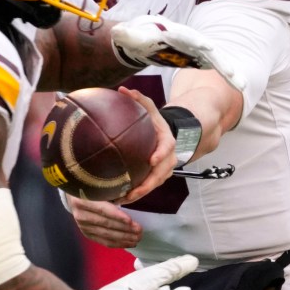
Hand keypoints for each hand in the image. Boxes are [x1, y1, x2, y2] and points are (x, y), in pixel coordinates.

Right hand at [67, 194, 142, 247]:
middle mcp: (80, 215)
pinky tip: (129, 243)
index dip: (117, 216)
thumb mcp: (99, 185)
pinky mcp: (87, 234)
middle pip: (106, 224)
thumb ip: (112, 190)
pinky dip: (118, 243)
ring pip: (106, 235)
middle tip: (140, 230)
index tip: (131, 220)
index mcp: (82, 200)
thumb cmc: (92, 187)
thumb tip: (132, 195)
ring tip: (137, 238)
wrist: (75, 195)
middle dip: (124, 229)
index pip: (102, 210)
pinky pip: (104, 241)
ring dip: (124, 238)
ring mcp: (83, 226)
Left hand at [111, 15, 245, 90]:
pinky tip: (239, 86)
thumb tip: (118, 33)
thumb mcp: (130, 34)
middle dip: (222, 62)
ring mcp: (196, 49)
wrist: (144, 37)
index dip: (197, 43)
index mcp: (174, 35)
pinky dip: (228, 75)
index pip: (188, 38)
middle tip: (236, 77)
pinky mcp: (198, 58)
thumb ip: (126, 35)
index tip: (207, 48)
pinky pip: (215, 67)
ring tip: (242, 85)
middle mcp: (190, 41)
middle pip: (208, 51)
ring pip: (216, 60)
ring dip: (229, 71)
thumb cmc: (137, 35)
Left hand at [111, 86, 174, 204]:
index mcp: (167, 141)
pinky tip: (121, 199)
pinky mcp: (157, 177)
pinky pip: (148, 187)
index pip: (166, 149)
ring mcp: (164, 169)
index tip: (152, 160)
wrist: (166, 135)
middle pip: (160, 174)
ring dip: (140, 193)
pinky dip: (137, 194)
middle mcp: (168, 158)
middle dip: (147, 185)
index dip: (160, 155)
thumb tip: (122, 89)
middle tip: (133, 192)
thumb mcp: (150, 108)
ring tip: (123, 200)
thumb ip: (139, 99)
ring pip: (154, 184)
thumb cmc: (155, 121)